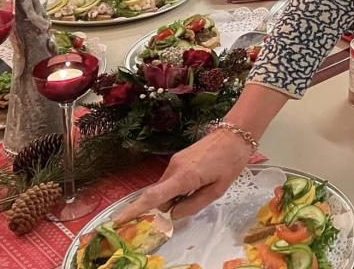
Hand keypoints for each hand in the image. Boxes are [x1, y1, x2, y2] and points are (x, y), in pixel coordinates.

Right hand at [115, 128, 252, 222]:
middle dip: (166, 206)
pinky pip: (171, 179)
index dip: (134, 209)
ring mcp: (175, 161)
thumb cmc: (230, 161)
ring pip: (165, 187)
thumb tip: (173, 215)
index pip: (153, 196)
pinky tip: (197, 183)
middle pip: (159, 195)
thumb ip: (194, 205)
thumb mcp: (217, 190)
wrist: (236, 134)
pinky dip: (177, 187)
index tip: (117, 220)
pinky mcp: (178, 158)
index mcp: (183, 177)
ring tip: (201, 189)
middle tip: (189, 204)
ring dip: (174, 196)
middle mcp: (173, 168)